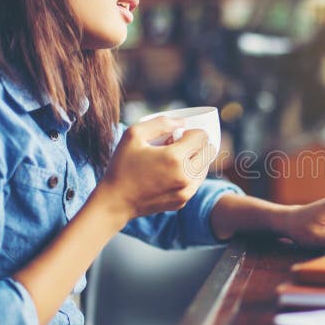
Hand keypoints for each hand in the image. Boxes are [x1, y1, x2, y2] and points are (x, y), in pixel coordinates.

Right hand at [97, 116, 215, 220]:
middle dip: (196, 144)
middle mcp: (186, 176)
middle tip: (177, 146)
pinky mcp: (183, 201)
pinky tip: (170, 172)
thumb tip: (182, 123)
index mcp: (175, 158)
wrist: (115, 202)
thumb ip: (160, 123)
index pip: (202, 137)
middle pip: (209, 151)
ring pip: (205, 167)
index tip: (176, 136)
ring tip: (172, 159)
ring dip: (195, 159)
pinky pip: (196, 181)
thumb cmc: (122, 166)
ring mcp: (186, 191)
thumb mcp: (133, 135)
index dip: (190, 132)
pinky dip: (189, 173)